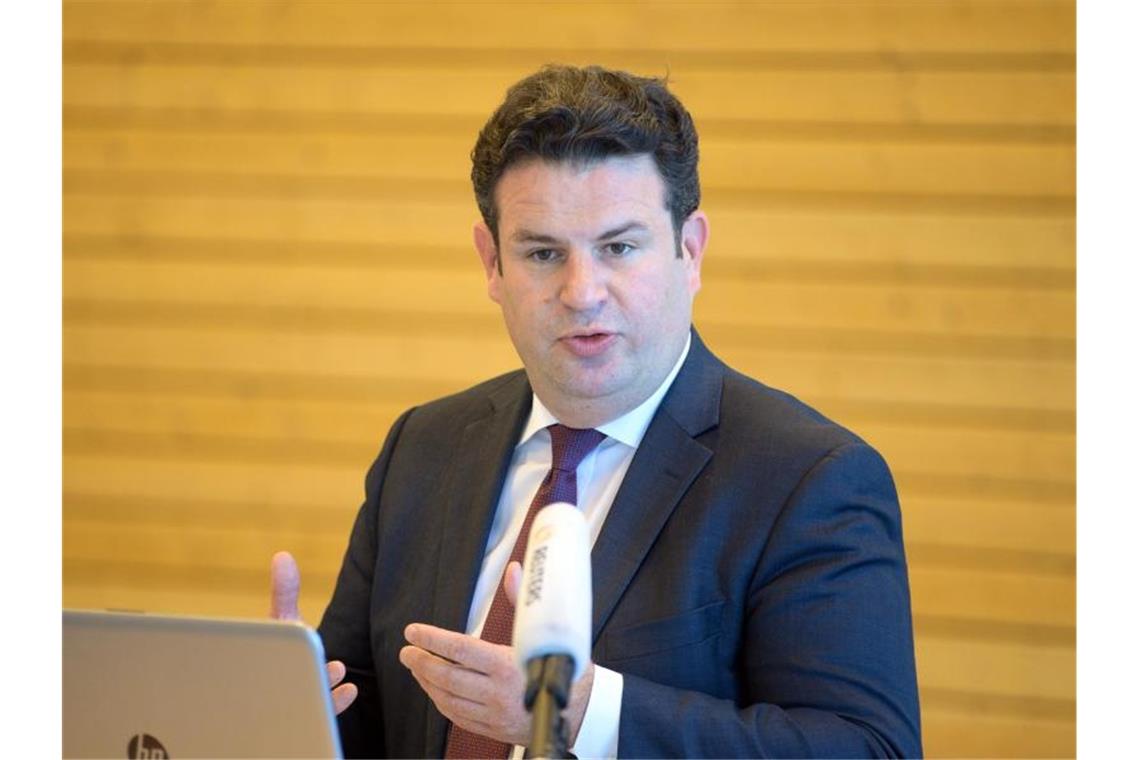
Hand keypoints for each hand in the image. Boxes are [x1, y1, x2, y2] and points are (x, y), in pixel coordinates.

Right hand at [270, 550, 358, 714]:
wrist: (281, 687)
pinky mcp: (310, 716)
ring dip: (323, 686)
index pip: (274, 658)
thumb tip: (283, 556)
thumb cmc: (279, 652)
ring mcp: (296, 703)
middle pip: (292, 684)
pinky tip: (349, 689)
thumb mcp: (283, 621)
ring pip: (307, 701)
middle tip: (332, 664)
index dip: (289, 647)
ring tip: (338, 668)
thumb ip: (285, 592)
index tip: (301, 630)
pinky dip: (335, 702)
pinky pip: (321, 714)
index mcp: (272, 662)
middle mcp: (282, 685)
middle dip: (311, 673)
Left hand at [398, 561, 594, 746]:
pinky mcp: (496, 730)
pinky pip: (459, 718)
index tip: (413, 632)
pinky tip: (436, 691)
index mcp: (509, 665)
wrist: (586, 710)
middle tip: (408, 650)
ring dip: (427, 682)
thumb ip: (523, 600)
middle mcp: (498, 692)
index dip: (432, 639)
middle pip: (447, 676)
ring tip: (417, 667)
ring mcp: (495, 715)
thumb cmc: (569, 669)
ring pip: (448, 699)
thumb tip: (515, 571)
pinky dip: (442, 703)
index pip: (459, 649)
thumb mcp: (547, 631)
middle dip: (422, 661)